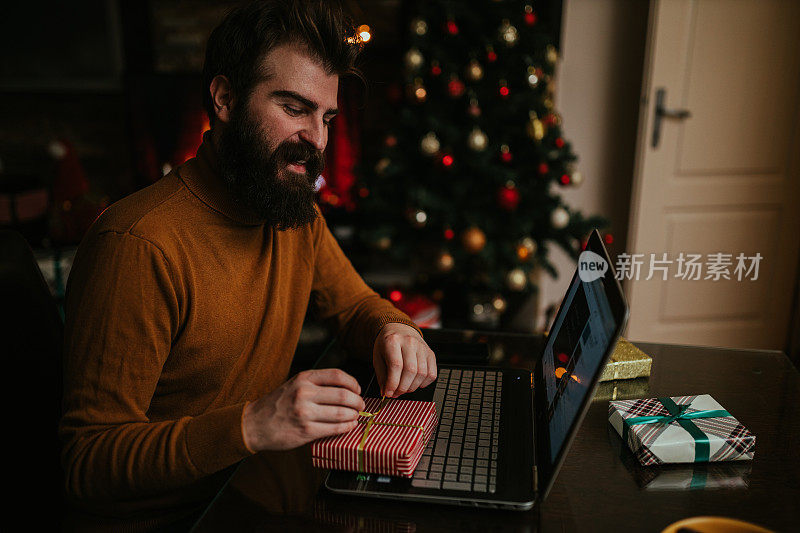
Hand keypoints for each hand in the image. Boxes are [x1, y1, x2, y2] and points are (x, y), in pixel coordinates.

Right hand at [241, 368, 365, 451]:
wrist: (255, 424)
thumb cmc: (278, 404)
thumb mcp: (295, 384)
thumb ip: (317, 384)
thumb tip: (348, 389)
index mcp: (304, 378)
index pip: (338, 376)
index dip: (354, 383)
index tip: (358, 390)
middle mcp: (305, 393)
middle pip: (345, 395)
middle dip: (358, 402)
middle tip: (361, 406)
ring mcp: (305, 412)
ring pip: (342, 413)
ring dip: (354, 416)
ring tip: (355, 417)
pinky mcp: (306, 431)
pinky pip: (334, 428)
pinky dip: (346, 427)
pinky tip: (348, 426)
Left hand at [373, 323, 436, 397]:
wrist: (399, 329)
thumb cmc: (388, 344)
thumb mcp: (378, 357)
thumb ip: (382, 376)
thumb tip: (386, 393)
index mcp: (393, 341)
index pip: (396, 365)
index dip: (392, 383)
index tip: (388, 393)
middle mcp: (410, 342)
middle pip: (410, 370)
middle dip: (403, 387)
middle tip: (396, 393)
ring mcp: (422, 347)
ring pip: (422, 373)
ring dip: (412, 387)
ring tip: (404, 388)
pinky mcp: (431, 353)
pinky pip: (432, 373)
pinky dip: (424, 383)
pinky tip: (415, 382)